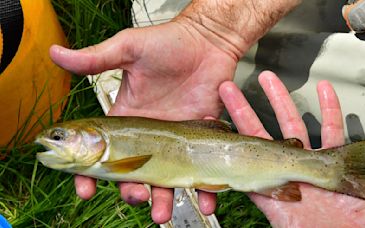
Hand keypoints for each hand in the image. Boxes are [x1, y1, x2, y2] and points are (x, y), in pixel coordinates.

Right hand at [50, 21, 236, 223]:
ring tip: (161, 214)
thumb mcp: (129, 49)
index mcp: (124, 118)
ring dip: (162, 199)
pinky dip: (204, 189)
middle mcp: (146, 135)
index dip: (90, 173)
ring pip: (164, 179)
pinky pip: (199, 169)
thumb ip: (97, 59)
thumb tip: (56, 54)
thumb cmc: (167, 44)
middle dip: (130, 191)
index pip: (101, 152)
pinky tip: (205, 201)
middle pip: (132, 174)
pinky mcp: (198, 139)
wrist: (207, 43)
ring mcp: (173, 140)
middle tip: (135, 197)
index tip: (85, 189)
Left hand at [219, 71, 364, 226]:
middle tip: (228, 89)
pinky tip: (323, 91)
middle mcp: (288, 171)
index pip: (243, 156)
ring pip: (295, 125)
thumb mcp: (287, 221)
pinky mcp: (338, 160)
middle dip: (245, 110)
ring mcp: (311, 163)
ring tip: (269, 79)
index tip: (213, 119)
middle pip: (262, 134)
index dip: (228, 137)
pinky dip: (330, 109)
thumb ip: (266, 199)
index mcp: (272, 186)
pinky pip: (333, 130)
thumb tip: (238, 187)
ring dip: (282, 100)